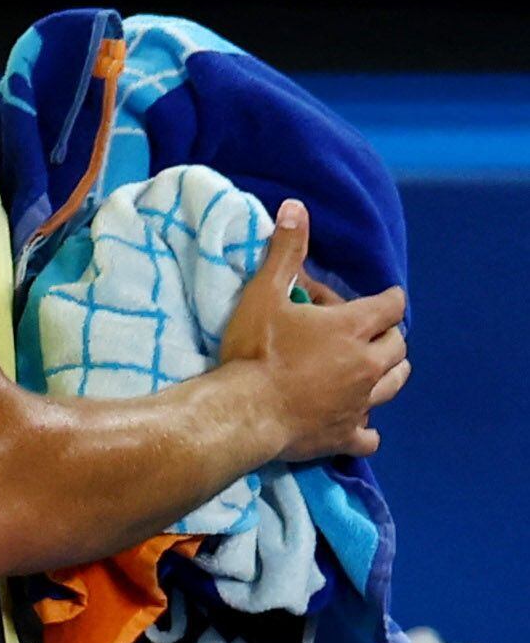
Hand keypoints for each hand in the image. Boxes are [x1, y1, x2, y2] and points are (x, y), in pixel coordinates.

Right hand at [219, 199, 409, 461]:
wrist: (243, 411)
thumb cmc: (254, 351)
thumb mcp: (264, 294)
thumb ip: (286, 252)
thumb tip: (296, 208)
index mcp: (352, 329)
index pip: (390, 306)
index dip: (387, 298)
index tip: (382, 297)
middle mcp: (367, 365)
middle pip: (398, 346)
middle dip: (388, 335)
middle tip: (364, 332)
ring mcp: (360, 403)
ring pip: (394, 385)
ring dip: (389, 373)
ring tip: (370, 368)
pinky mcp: (345, 434)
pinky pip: (370, 435)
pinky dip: (367, 427)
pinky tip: (355, 421)